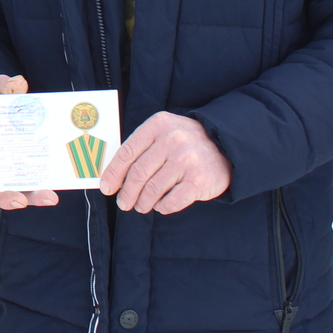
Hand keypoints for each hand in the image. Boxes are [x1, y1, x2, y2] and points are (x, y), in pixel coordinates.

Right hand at [0, 74, 59, 209]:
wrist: (4, 112)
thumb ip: (4, 86)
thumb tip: (19, 83)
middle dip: (6, 198)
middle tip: (22, 201)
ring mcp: (3, 174)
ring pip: (12, 194)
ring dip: (30, 198)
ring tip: (49, 198)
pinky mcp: (20, 176)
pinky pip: (27, 188)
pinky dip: (39, 193)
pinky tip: (54, 194)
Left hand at [99, 111, 230, 213]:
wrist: (225, 146)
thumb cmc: (184, 143)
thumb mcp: (162, 134)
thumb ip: (140, 148)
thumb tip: (112, 175)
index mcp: (158, 125)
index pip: (127, 152)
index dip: (113, 173)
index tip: (107, 188)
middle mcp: (172, 140)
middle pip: (138, 173)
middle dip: (127, 193)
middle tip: (124, 203)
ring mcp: (187, 160)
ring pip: (152, 189)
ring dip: (143, 203)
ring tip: (142, 206)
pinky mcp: (199, 180)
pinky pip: (171, 201)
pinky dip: (162, 207)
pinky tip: (161, 205)